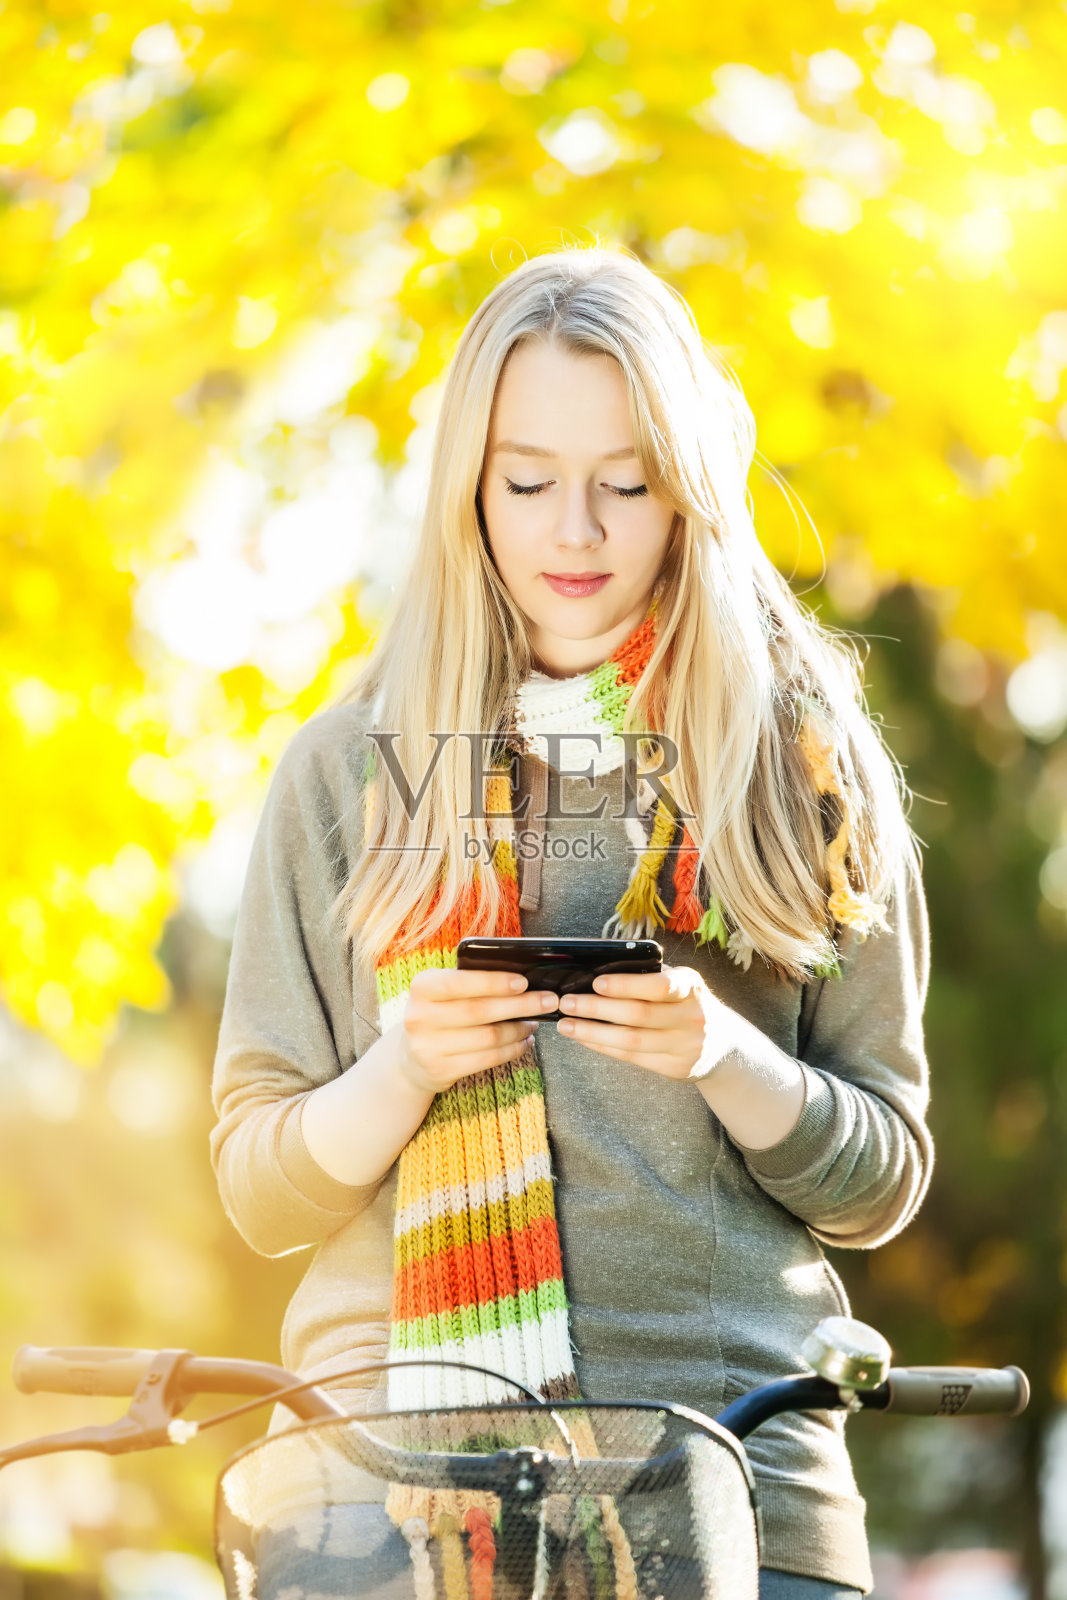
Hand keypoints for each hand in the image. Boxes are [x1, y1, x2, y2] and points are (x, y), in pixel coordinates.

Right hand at [396, 968, 558, 1095]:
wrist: (412, 1057)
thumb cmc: (439, 1014)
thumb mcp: (442, 992)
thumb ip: (470, 981)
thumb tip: (520, 981)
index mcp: (421, 987)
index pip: (460, 982)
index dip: (494, 982)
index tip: (524, 982)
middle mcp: (419, 1016)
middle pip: (480, 1010)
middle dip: (520, 1005)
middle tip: (548, 1001)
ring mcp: (427, 1047)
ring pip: (488, 1037)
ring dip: (519, 1029)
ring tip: (535, 1023)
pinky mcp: (441, 1070)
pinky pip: (487, 1059)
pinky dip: (512, 1050)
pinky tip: (523, 1042)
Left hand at [555, 964, 737, 1080]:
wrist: (724, 1045)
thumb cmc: (689, 1004)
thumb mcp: (682, 984)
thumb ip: (651, 977)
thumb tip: (598, 972)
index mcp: (691, 987)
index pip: (660, 986)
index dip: (626, 985)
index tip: (596, 982)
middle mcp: (693, 1017)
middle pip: (639, 1015)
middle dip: (597, 1009)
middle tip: (567, 1002)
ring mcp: (686, 1046)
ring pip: (631, 1041)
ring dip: (593, 1033)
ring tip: (566, 1025)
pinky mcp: (676, 1068)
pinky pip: (633, 1058)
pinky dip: (604, 1048)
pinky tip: (585, 1039)